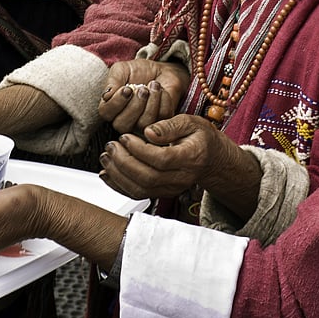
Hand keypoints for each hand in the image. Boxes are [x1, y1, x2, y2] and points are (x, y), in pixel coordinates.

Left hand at [97, 114, 239, 199]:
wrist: (211, 159)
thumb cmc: (200, 138)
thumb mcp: (191, 122)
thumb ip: (170, 126)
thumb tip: (148, 132)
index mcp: (190, 158)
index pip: (162, 159)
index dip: (139, 150)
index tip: (125, 137)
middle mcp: (181, 178)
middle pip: (148, 177)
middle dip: (124, 162)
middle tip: (111, 146)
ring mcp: (171, 189)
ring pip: (140, 190)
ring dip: (118, 175)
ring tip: (106, 157)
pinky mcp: (162, 193)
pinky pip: (138, 195)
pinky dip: (118, 186)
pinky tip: (107, 173)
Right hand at [98, 59, 189, 134]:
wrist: (160, 70)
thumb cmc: (137, 71)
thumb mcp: (122, 69)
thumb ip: (113, 80)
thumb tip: (106, 96)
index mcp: (110, 107)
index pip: (106, 113)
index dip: (116, 103)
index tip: (127, 89)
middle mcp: (124, 120)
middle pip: (122, 125)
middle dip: (134, 106)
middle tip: (143, 89)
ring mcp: (142, 124)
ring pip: (143, 124)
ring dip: (150, 102)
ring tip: (153, 85)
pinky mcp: (160, 123)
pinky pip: (161, 119)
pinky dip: (163, 101)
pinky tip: (161, 90)